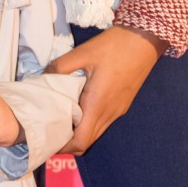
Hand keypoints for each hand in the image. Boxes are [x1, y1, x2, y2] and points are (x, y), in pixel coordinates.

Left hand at [46, 26, 162, 154]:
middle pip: (87, 142)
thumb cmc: (113, 46)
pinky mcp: (123, 104)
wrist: (145, 39)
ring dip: (79, 134)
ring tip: (61, 121)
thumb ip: (60, 67)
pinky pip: (104, 123)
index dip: (63, 147)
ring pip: (96, 133)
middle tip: (49, 132)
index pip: (81, 141)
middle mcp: (110, 113)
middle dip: (68, 143)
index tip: (48, 141)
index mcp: (97, 104)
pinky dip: (89, 124)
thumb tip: (42, 77)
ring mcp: (118, 110)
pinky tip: (78, 110)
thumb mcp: (82, 53)